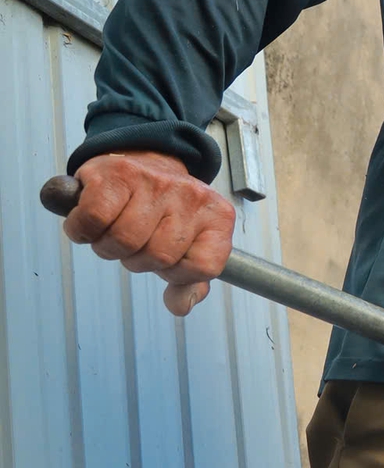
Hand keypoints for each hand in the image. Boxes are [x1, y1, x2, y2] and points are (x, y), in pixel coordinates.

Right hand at [63, 151, 235, 315]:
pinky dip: (82, 230)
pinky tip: (90, 224)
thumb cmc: (165, 211)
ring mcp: (157, 183)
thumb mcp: (189, 245)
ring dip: (108, 247)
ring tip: (112, 232)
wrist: (145, 161)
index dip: (176, 274)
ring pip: (124, 240)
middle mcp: (192, 197)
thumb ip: (190, 281)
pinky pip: (94, 219)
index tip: (165, 263)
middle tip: (133, 244)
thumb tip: (180, 306)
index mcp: (218, 218)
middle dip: (136, 260)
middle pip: (157, 256)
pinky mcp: (118, 174)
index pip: (202, 267)